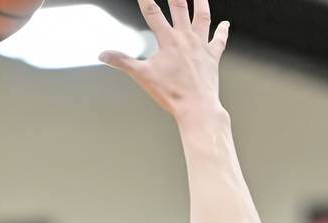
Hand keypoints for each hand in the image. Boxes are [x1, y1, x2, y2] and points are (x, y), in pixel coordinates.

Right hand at [100, 0, 228, 119]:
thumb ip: (122, 62)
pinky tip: (225, 23)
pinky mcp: (212, 56)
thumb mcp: (142, 76)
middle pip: (180, 7)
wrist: (197, 107)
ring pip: (202, 16)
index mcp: (168, 41)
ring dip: (201, 2)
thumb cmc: (170, 93)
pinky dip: (222, 31)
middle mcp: (186, 38)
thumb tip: (102, 54)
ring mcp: (201, 45)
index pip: (152, 13)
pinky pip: (219, 40)